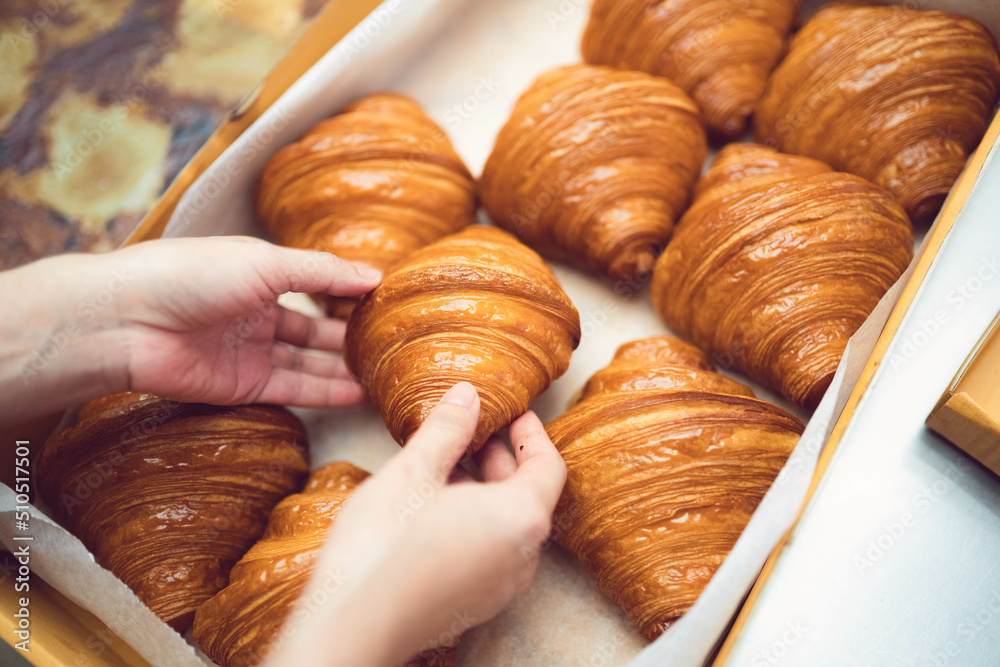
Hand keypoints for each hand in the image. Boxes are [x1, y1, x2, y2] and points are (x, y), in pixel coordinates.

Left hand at [111, 237, 379, 405]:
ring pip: (307, 363)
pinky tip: (356, 393)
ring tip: (383, 375)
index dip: (349, 293)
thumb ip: (323, 273)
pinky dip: (324, 392)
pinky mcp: (242, 385)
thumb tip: (375, 276)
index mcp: (260, 275)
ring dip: (343, 369)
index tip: (389, 301)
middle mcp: (256, 313)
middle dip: (350, 337)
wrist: (129, 320)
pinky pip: (291, 390)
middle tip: (392, 345)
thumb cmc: (192, 274)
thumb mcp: (266, 263)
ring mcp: (249, 352)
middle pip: (314, 330)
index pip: (316, 285)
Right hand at [267, 382, 566, 666]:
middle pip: (529, 495)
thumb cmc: (383, 548)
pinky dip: (474, 520)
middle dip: (502, 457)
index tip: (515, 411)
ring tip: (445, 462)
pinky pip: (489, 551)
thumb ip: (447, 428)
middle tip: (474, 428)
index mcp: (521, 519)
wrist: (350, 627)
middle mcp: (522, 557)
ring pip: (506, 524)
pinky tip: (432, 506)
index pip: (548, 466)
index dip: (532, 433)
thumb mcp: (413, 471)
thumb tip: (467, 395)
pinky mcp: (473, 604)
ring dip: (484, 489)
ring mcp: (499, 587)